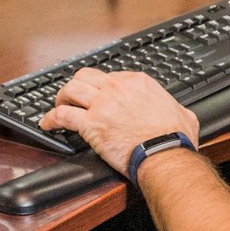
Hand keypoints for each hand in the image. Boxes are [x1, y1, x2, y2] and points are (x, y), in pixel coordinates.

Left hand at [41, 67, 199, 176]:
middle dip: (75, 86)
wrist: (165, 154)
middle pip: (84, 77)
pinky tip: (47, 125)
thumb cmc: (174, 138)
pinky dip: (50, 120)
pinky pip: (62, 116)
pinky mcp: (91, 125)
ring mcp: (102, 105)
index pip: (108, 76)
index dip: (98, 87)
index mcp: (137, 82)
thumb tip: (180, 113)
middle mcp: (117, 88)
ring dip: (61, 99)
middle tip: (71, 98)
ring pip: (70, 90)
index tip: (95, 96)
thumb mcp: (183, 113)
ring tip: (58, 107)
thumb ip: (176, 108)